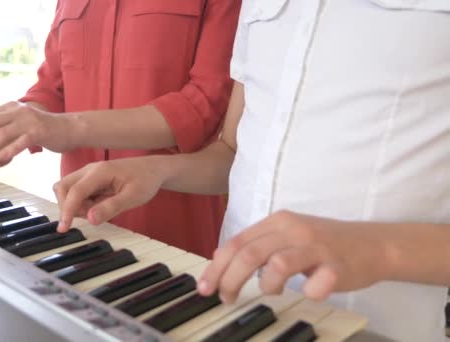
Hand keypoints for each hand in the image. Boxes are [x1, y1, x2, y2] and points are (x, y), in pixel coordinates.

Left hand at [0, 101, 74, 172]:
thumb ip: (1, 134)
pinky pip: (21, 140)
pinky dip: (9, 149)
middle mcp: (17, 110)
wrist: (70, 129)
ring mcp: (29, 119)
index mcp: (9, 108)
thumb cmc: (43, 132)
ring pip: (2, 133)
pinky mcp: (40, 130)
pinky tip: (1, 159)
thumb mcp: (18, 128)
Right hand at [53, 157, 166, 232]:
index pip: (75, 191)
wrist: (153, 169)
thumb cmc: (145, 180)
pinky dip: (81, 203)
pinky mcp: (89, 179)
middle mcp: (90, 170)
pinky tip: (100, 205)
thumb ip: (111, 207)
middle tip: (92, 215)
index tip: (63, 228)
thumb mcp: (133, 197)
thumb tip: (90, 219)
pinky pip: (76, 192)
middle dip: (69, 206)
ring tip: (100, 209)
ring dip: (76, 205)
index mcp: (100, 172)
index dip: (67, 211)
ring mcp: (88, 173)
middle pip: (62, 187)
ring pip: (67, 190)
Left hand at [198, 211, 392, 302]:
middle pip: (249, 254)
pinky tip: (310, 291)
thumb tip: (220, 257)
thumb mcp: (284, 237)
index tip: (205, 287)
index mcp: (277, 222)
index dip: (216, 266)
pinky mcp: (337, 266)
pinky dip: (307, 292)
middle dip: (229, 279)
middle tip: (225, 298)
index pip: (237, 242)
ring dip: (267, 285)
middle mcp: (294, 229)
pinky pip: (315, 284)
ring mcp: (316, 247)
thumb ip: (255, 244)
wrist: (371, 244)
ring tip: (273, 290)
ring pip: (276, 265)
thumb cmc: (322, 244)